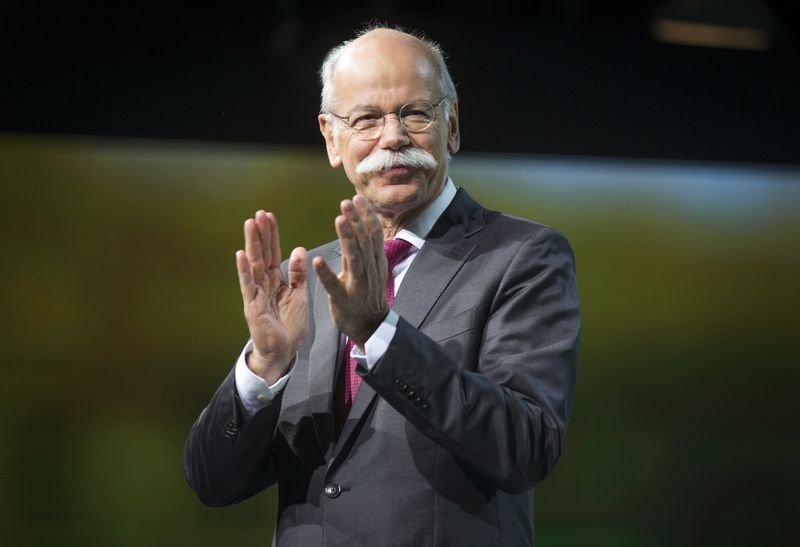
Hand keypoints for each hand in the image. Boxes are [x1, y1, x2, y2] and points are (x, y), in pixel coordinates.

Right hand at [236, 210, 307, 383]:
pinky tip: (241, 255)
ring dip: (252, 244)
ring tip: (249, 224)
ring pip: (254, 265)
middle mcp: (264, 284)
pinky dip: (244, 271)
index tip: (269, 217)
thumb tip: (299, 249)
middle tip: (259, 213)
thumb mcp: (299, 295)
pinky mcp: (252, 307)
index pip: (273, 253)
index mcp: (276, 281)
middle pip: (262, 254)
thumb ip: (298, 274)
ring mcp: (256, 294)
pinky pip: (248, 286)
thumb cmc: (289, 326)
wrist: (284, 352)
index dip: (272, 236)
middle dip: (261, 234)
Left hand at [313, 196, 386, 347]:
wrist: (371, 326)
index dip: (366, 215)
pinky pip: (334, 285)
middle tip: (346, 202)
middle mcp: (369, 270)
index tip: (357, 198)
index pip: (373, 234)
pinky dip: (326, 272)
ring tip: (339, 220)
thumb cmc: (368, 295)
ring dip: (347, 238)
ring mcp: (357, 285)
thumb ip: (366, 249)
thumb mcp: (372, 269)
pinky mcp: (344, 299)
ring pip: (354, 258)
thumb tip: (365, 223)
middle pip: (364, 241)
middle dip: (356, 220)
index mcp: (375, 262)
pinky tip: (317, 261)